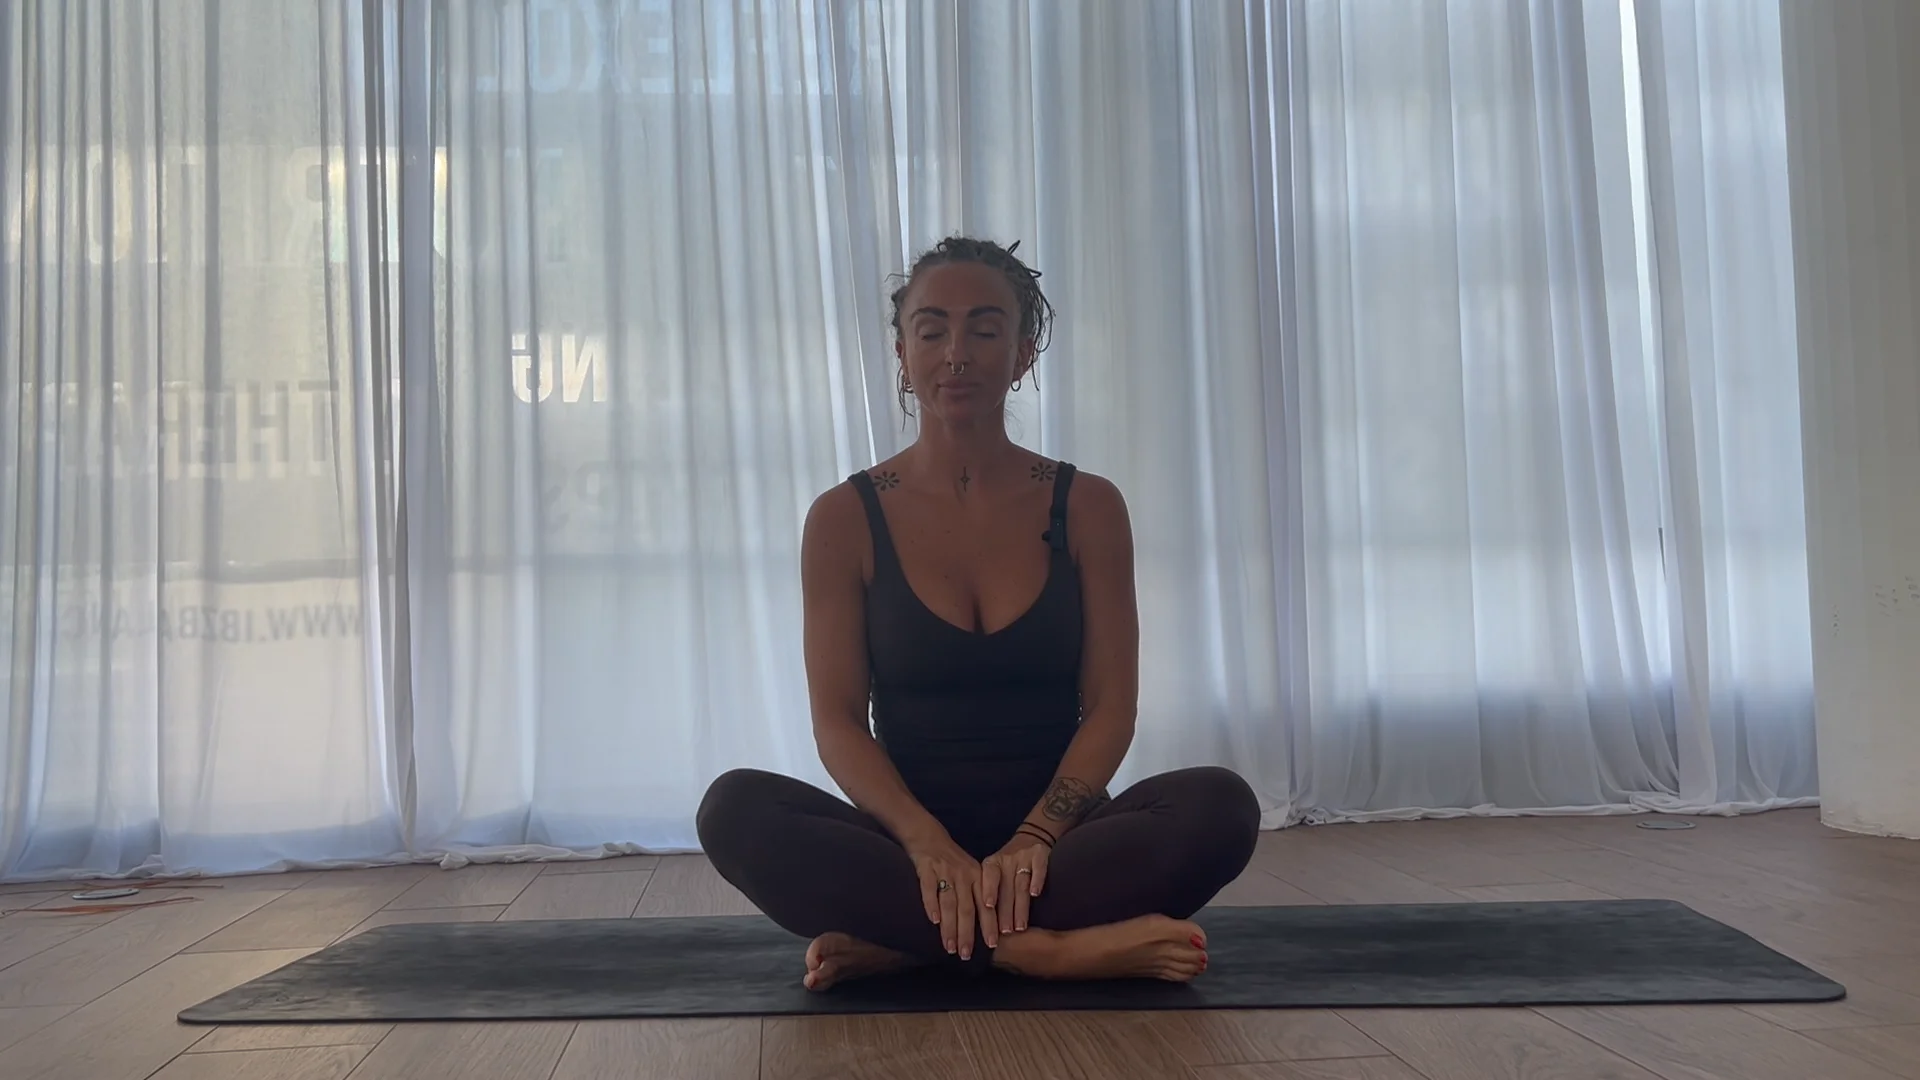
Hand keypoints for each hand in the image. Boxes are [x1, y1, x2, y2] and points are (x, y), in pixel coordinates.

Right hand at [900, 828, 982, 960]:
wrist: (928, 836)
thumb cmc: (952, 860)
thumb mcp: (971, 872)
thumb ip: (977, 895)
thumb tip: (986, 926)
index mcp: (978, 877)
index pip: (985, 905)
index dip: (989, 925)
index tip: (992, 945)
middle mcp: (964, 875)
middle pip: (967, 908)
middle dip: (967, 933)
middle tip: (966, 954)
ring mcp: (945, 871)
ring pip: (949, 903)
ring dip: (949, 927)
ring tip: (949, 947)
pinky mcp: (926, 868)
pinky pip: (929, 889)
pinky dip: (931, 905)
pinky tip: (932, 921)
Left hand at [979, 830, 1050, 946]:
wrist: (1032, 837)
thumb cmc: (1009, 864)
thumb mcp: (997, 872)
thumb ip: (991, 892)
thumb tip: (983, 925)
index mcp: (992, 863)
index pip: (989, 876)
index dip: (989, 890)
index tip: (988, 906)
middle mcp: (1006, 859)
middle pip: (1006, 888)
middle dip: (1005, 911)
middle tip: (1005, 932)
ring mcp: (1024, 856)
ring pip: (1020, 883)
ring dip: (1020, 906)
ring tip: (1019, 926)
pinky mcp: (1040, 855)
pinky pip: (1038, 868)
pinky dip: (1036, 881)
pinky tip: (1035, 894)